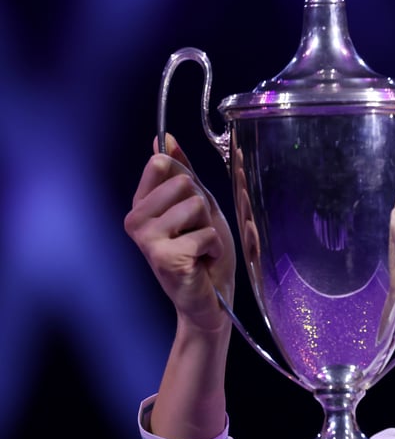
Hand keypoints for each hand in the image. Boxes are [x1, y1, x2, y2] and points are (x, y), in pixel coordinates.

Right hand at [124, 134, 234, 332]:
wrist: (211, 300)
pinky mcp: (165, 256)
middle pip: (184, 183)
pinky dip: (214, 247)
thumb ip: (182, 172)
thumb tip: (165, 138)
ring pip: (196, 205)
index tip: (190, 208)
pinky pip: (206, 233)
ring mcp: (147, 238)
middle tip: (198, 233)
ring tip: (201, 248)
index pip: (163, 164)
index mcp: (141, 204)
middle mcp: (136, 219)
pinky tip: (203, 262)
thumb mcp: (198, 206)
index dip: (189, 183)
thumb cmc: (205, 254)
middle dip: (203, 208)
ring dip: (210, 228)